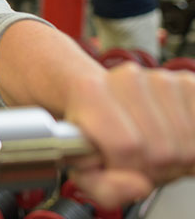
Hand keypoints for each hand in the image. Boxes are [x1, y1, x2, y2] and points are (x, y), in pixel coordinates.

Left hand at [64, 63, 194, 207]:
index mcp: (91, 91)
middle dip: (153, 167)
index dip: (127, 167)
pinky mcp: (187, 83)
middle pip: (162, 149)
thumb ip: (104, 188)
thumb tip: (138, 186)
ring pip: (186, 143)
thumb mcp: (83, 168)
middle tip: (137, 160)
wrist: (101, 99)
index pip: (128, 146)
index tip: (117, 164)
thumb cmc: (91, 132)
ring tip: (152, 150)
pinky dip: (192, 143)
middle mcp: (127, 78)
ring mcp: (160, 78)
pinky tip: (171, 139)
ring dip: (176, 158)